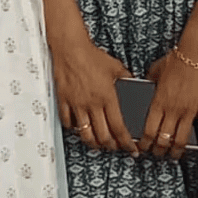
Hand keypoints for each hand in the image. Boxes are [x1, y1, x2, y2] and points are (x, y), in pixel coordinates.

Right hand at [48, 36, 134, 154]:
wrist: (70, 48)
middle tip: (115, 147)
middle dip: (111, 146)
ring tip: (99, 144)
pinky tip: (79, 128)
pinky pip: (68, 123)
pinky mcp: (64, 101)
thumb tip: (133, 85)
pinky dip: (74, 129)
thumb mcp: (116, 66)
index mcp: (108, 97)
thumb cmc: (92, 56)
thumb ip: (126, 79)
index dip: (126, 142)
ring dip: (93, 143)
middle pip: (103, 136)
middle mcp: (92, 104)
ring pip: (85, 134)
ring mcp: (77, 105)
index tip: (131, 149)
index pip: (119, 127)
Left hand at [140, 49, 197, 160]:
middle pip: (164, 139)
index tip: (144, 148)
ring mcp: (189, 109)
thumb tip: (146, 84)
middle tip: (159, 154)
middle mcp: (173, 109)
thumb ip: (150, 81)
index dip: (145, 143)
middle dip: (160, 150)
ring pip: (182, 138)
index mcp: (159, 102)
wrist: (196, 52)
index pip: (148, 130)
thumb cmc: (176, 58)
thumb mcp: (155, 70)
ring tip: (176, 154)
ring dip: (178, 150)